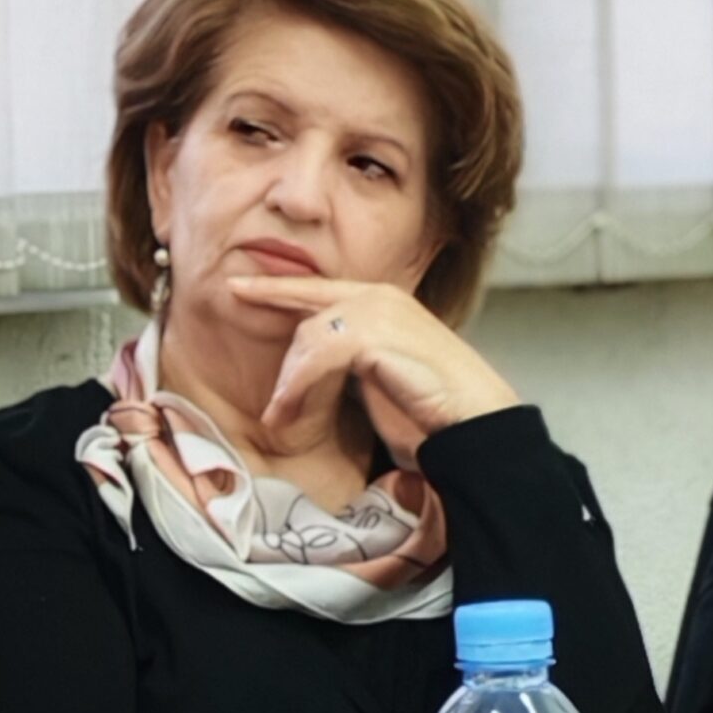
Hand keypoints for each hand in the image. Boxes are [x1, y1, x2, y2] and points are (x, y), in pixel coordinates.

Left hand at [229, 275, 518, 463]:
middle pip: (305, 312)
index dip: (275, 288)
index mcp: (382, 301)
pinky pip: (317, 356)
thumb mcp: (379, 377)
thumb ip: (348, 361)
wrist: (475, 425)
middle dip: (280, 349)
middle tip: (264, 384)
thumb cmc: (432, 409)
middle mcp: (379, 297)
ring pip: (308, 337)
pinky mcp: (376, 336)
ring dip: (288, 383)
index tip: (237, 287)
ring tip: (279, 419)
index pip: (317, 289)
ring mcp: (379, 312)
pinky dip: (297, 386)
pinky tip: (288, 413)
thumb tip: (309, 370)